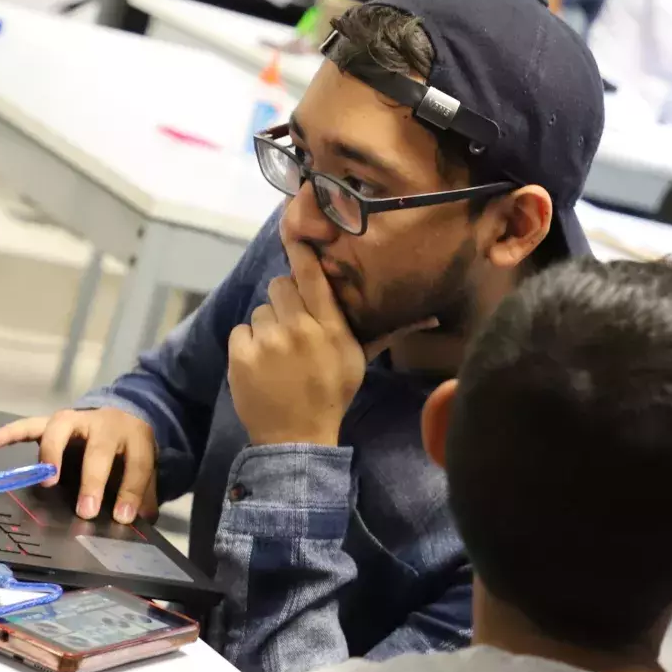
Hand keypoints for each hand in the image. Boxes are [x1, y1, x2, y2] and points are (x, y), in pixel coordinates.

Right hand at [0, 407, 157, 523]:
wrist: (121, 413)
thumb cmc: (127, 449)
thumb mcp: (143, 468)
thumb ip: (142, 494)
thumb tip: (140, 522)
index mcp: (134, 438)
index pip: (137, 463)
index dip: (130, 491)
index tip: (123, 517)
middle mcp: (104, 426)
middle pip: (99, 449)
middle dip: (92, 480)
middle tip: (86, 509)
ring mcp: (77, 421)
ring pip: (61, 429)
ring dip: (52, 454)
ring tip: (46, 480)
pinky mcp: (53, 422)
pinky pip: (29, 425)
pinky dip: (8, 433)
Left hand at [228, 240, 390, 446]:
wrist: (296, 436)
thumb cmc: (331, 394)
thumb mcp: (359, 361)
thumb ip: (383, 333)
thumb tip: (431, 317)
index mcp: (329, 328)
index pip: (312, 275)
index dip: (301, 251)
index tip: (295, 235)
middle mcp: (299, 328)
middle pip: (280, 285)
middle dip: (284, 301)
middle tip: (291, 325)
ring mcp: (267, 341)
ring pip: (260, 309)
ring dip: (267, 327)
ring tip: (277, 353)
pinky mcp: (241, 354)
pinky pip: (241, 330)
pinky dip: (248, 344)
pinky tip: (260, 364)